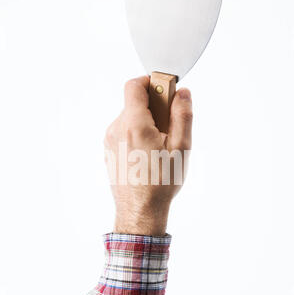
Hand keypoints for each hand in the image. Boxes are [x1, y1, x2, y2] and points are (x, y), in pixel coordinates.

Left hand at [104, 76, 192, 235]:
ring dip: (146, 123)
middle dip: (154, 108)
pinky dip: (137, 135)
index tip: (166, 92)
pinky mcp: (109, 151)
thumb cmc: (161, 183)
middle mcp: (116, 129)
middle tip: (170, 128)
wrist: (140, 212)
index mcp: (133, 124)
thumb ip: (182, 115)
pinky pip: (124, 132)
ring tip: (160, 147)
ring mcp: (110, 141)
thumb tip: (183, 93)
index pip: (134, 85)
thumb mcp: (181, 148)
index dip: (151, 82)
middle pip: (134, 103)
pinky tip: (148, 156)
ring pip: (130, 118)